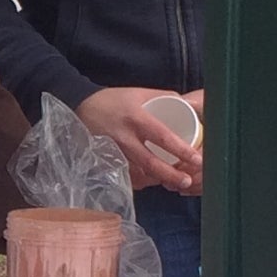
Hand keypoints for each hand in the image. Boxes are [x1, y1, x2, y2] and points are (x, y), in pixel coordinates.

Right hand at [77, 86, 202, 194]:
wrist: (79, 106)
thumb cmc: (112, 99)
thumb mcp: (138, 92)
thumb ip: (163, 96)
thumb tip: (187, 105)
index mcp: (136, 119)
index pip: (162, 137)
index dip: (181, 150)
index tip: (197, 159)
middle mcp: (125, 138)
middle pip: (150, 162)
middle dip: (171, 175)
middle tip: (187, 181)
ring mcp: (114, 152)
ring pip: (138, 173)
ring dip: (157, 180)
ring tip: (174, 183)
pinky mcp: (106, 161)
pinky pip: (125, 176)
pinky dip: (140, 181)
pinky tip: (151, 182)